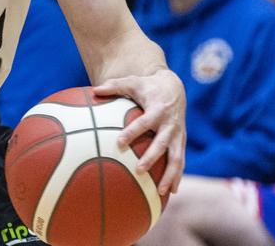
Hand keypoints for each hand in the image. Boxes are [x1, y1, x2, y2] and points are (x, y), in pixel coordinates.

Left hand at [93, 69, 185, 195]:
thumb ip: (113, 86)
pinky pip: (180, 161)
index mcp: (157, 110)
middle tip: (139, 171)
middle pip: (161, 144)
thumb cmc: (147, 86)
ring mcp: (177, 135)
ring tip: (161, 192)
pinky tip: (170, 192)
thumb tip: (93, 91)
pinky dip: (177, 176)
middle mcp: (169, 124)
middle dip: (151, 158)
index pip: (143, 122)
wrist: (174, 88)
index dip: (132, 132)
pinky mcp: (181, 142)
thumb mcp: (132, 82)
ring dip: (169, 175)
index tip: (119, 142)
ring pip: (176, 158)